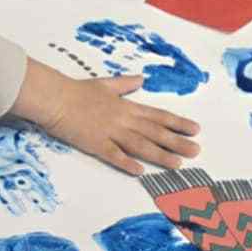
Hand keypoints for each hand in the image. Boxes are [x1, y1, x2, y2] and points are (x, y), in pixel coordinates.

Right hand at [15, 59, 199, 175]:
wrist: (55, 97)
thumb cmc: (77, 90)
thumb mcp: (105, 84)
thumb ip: (125, 84)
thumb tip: (141, 79)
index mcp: (126, 106)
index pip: (158, 116)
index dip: (178, 123)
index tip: (195, 129)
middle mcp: (123, 119)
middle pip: (154, 132)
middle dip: (177, 142)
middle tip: (196, 151)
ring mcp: (110, 132)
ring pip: (140, 145)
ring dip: (160, 155)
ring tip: (178, 164)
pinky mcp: (95, 144)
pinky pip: (113, 155)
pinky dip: (126, 162)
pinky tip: (140, 171)